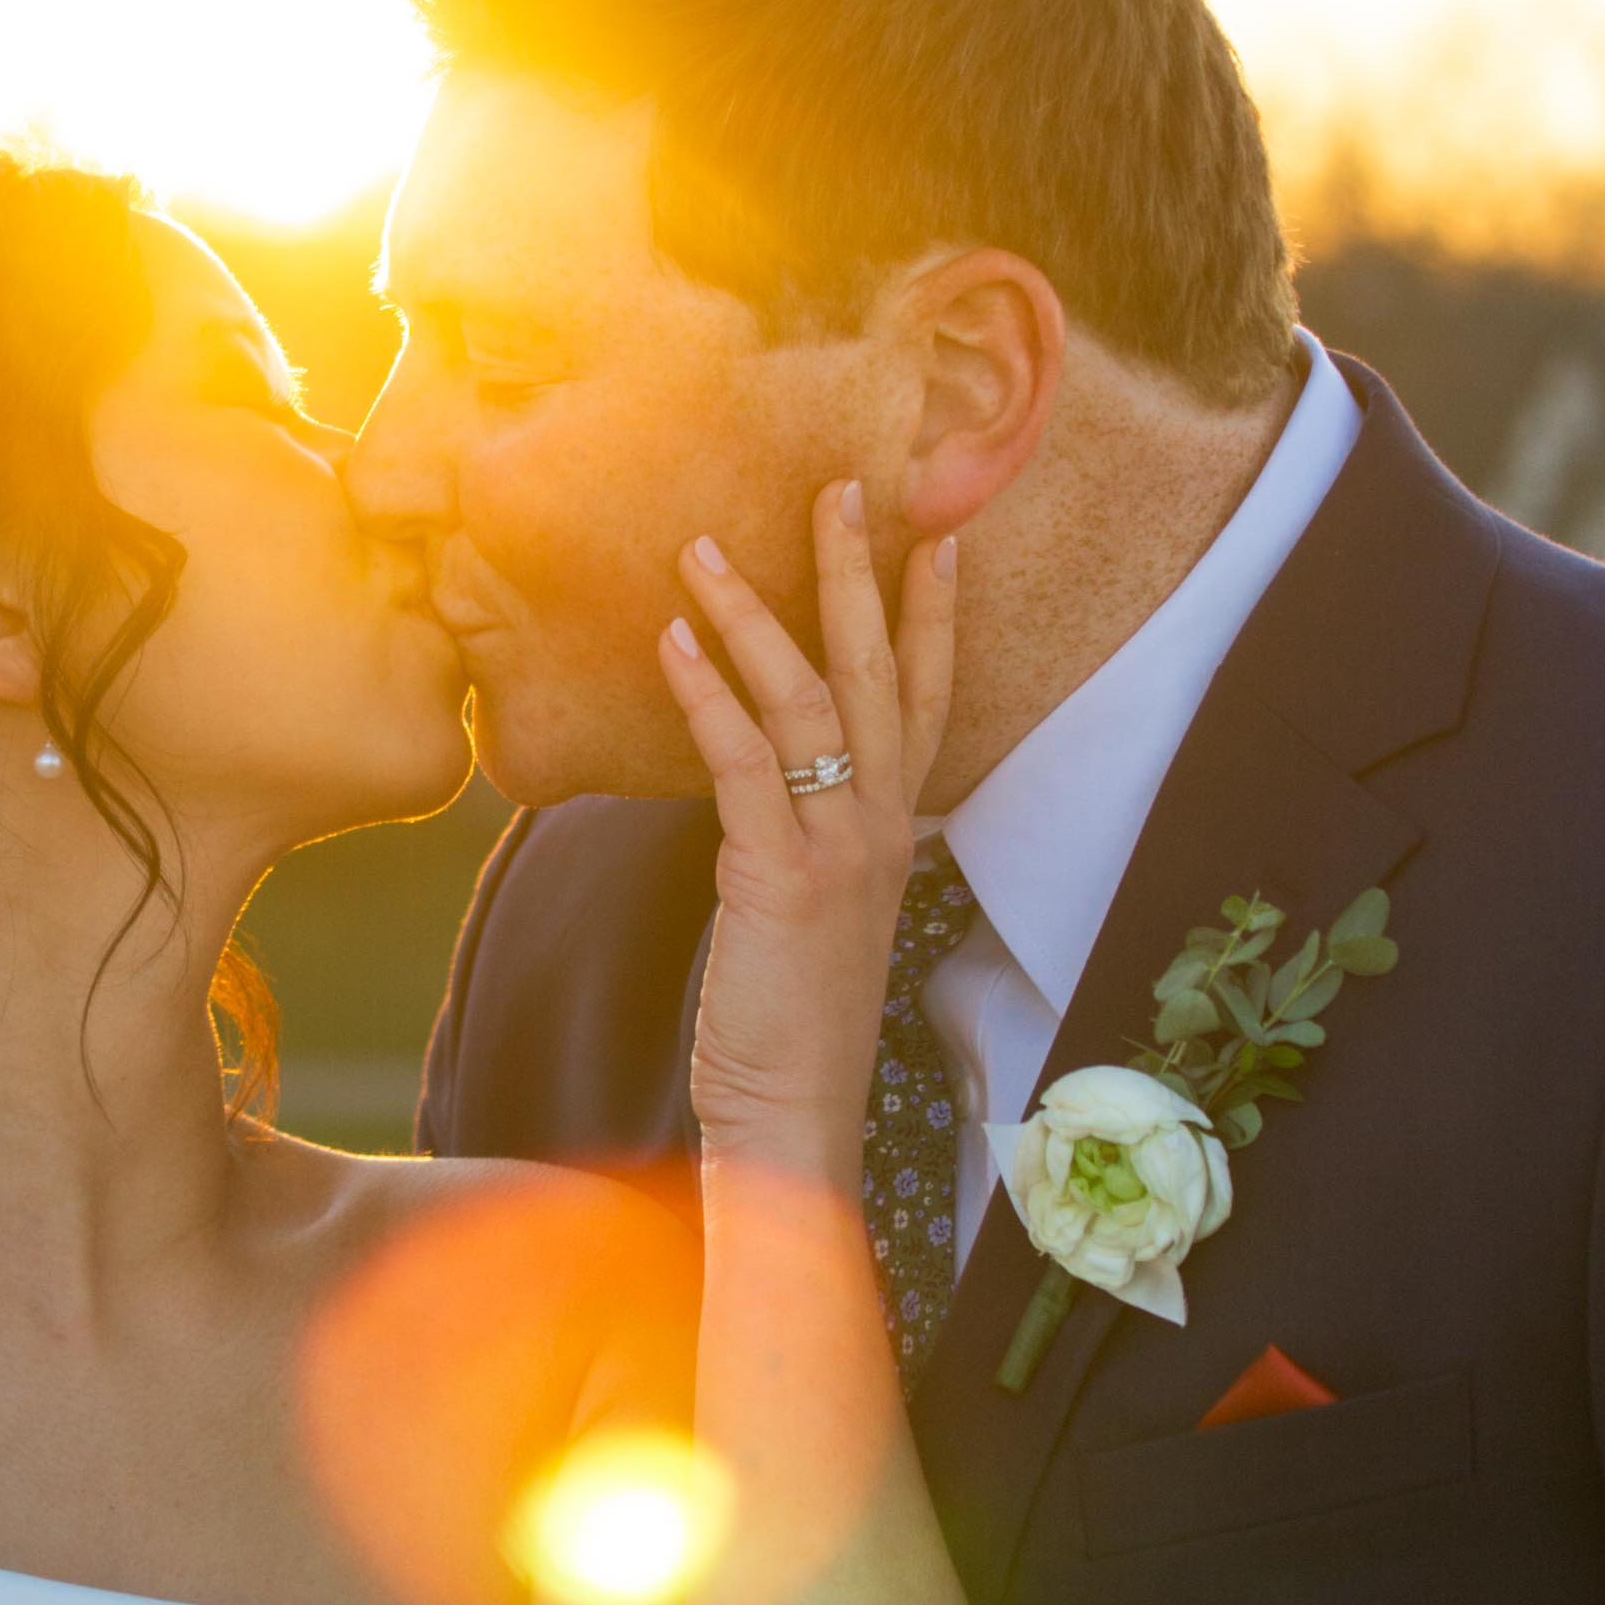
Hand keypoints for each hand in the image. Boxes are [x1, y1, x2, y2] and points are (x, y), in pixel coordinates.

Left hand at [659, 485, 957, 1182]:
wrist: (796, 1115)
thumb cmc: (794, 1024)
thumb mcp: (813, 914)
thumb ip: (802, 840)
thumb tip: (761, 786)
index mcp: (896, 833)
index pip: (928, 701)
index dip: (934, 618)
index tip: (935, 538)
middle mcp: (881, 827)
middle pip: (879, 673)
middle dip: (859, 577)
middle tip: (842, 489)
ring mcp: (838, 847)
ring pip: (806, 701)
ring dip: (751, 616)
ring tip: (701, 550)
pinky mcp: (780, 875)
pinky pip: (743, 760)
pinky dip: (704, 694)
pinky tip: (668, 643)